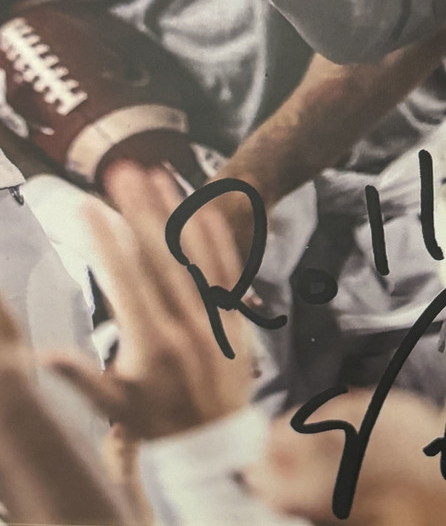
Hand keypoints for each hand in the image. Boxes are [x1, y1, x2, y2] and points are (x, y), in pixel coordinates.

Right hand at [48, 164, 254, 439]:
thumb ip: (80, 377)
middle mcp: (185, 325)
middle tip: (121, 173)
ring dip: (175, 213)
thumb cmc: (157, 424)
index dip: (106, 241)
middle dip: (137, 211)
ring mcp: (214, 318)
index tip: (90, 208)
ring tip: (157, 176)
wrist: (215, 442)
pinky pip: (227, 272)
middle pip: (159, 257)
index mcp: (150, 344)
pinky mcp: (235, 318)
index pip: (125, 280)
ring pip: (194, 256)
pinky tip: (202, 210)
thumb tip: (38, 357)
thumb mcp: (114, 406)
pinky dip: (215, 240)